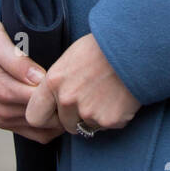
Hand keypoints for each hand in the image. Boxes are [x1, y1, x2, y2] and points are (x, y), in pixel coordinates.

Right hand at [0, 16, 63, 143]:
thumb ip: (16, 61)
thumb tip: (38, 79)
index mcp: (3, 90)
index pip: (44, 102)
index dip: (62, 91)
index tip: (71, 75)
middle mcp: (3, 110)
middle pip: (47, 118)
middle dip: (64, 104)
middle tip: (74, 83)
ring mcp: (4, 119)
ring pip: (43, 130)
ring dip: (59, 115)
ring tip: (67, 90)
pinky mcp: (5, 121)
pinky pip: (35, 133)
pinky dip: (49, 124)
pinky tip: (56, 102)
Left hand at [25, 33, 141, 135]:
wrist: (135, 44)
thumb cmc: (103, 45)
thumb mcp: (71, 57)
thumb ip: (59, 82)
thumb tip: (54, 100)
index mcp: (54, 81)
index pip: (34, 116)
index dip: (46, 118)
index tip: (56, 114)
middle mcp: (67, 100)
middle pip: (65, 124)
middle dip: (76, 117)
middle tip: (92, 98)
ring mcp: (89, 112)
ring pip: (87, 126)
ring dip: (96, 115)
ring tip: (109, 92)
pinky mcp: (110, 120)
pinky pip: (108, 125)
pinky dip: (115, 115)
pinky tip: (121, 96)